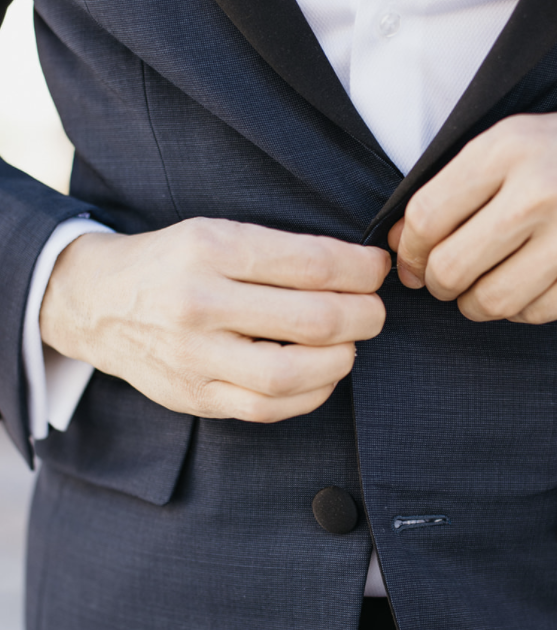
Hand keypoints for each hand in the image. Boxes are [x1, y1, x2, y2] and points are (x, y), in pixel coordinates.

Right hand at [40, 218, 389, 421]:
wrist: (97, 303)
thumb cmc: (173, 262)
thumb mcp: (217, 232)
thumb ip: (281, 250)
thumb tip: (357, 269)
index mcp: (211, 249)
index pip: (311, 262)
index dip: (360, 269)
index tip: (377, 268)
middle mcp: (199, 303)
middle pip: (313, 319)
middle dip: (365, 315)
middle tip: (374, 310)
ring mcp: (194, 356)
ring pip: (293, 372)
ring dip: (343, 358)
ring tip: (351, 342)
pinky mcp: (194, 396)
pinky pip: (267, 407)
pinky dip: (312, 393)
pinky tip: (324, 372)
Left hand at [389, 101, 556, 323]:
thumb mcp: (525, 140)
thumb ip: (462, 183)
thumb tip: (405, 237)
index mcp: (511, 146)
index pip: (428, 216)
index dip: (411, 249)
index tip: (412, 261)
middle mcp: (542, 190)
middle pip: (450, 267)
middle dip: (437, 284)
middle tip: (445, 282)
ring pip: (489, 300)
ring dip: (474, 303)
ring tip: (484, 288)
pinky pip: (533, 314)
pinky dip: (519, 309)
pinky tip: (530, 286)